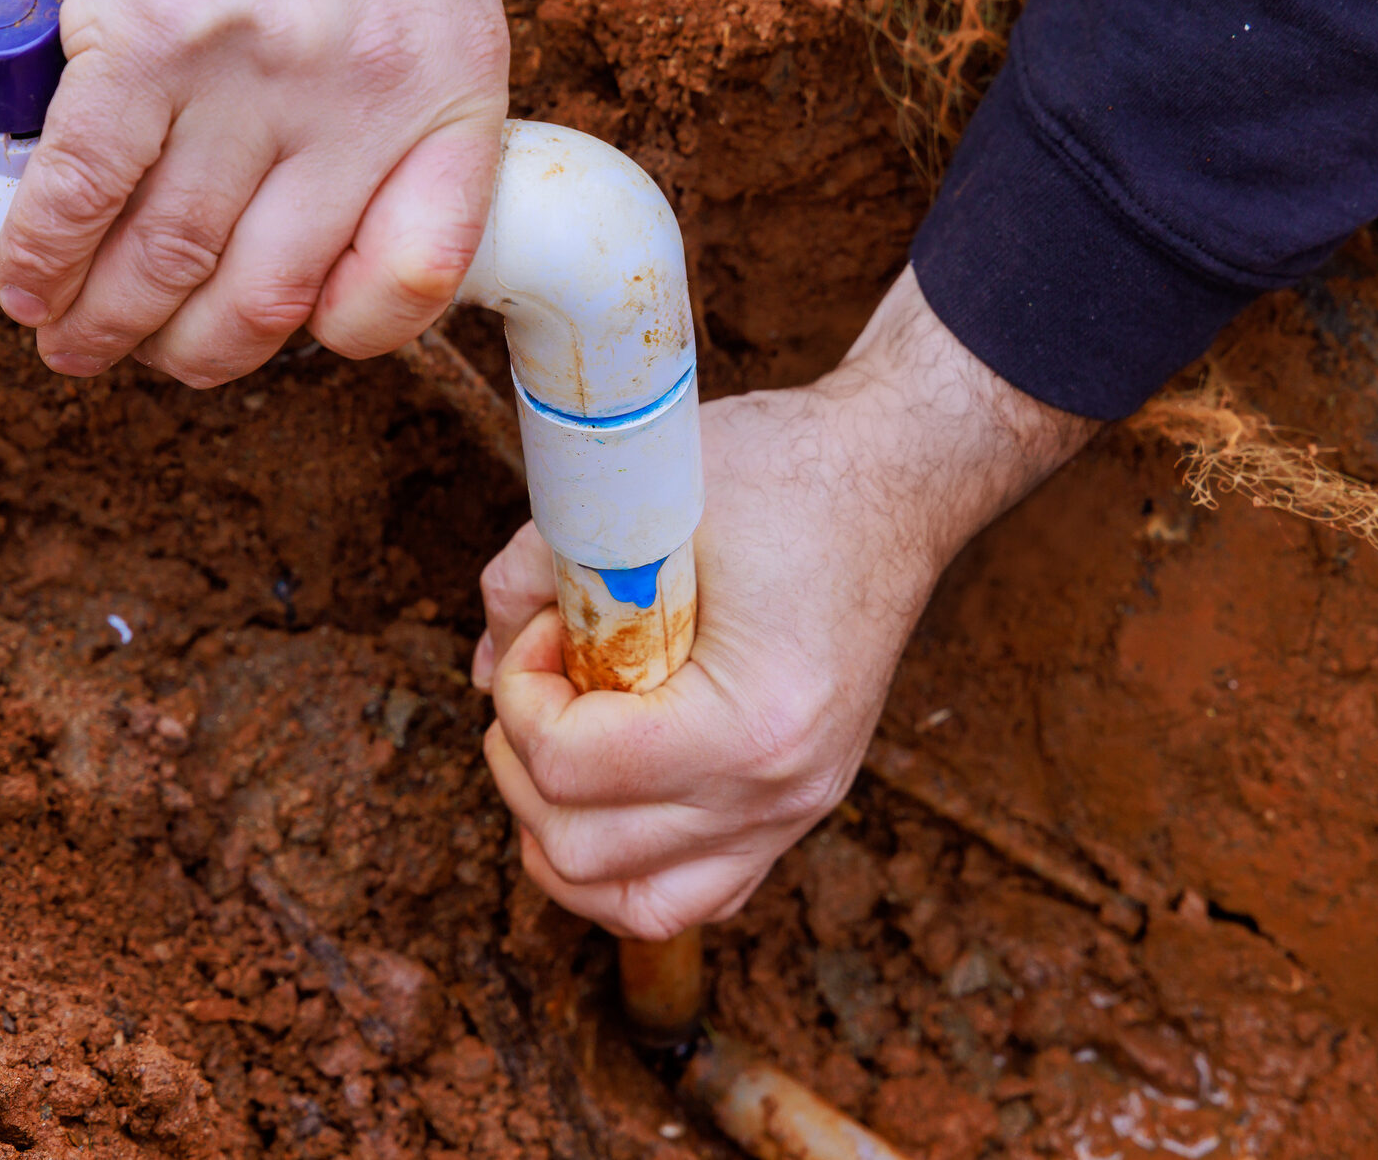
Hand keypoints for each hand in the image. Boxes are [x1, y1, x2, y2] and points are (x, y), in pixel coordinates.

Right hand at [0, 0, 507, 384]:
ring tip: (76, 342)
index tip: (302, 335)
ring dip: (109, 321)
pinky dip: (45, 253)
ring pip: (169, 257)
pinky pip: (85, 189)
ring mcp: (254, 73)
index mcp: (452, 85)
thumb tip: (344, 212)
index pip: (421, 270)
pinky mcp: (144, 39)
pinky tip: (29, 282)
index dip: (351, 330)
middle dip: (202, 352)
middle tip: (159, 358)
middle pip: (273, 290)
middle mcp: (364, 95)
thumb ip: (406, 97)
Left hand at [472, 269, 1096, 938]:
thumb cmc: (783, 473)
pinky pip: (695, 895)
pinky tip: (608, 793)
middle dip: (525, 764)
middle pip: (582, 851)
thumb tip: (482, 665)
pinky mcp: (798, 810)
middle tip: (542, 680)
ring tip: (558, 746)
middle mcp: (779, 791)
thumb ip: (533, 573)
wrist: (895, 480)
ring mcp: (795, 812)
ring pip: (636, 905)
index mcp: (750, 721)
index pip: (570, 767)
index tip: (543, 629)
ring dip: (564, 835)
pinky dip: (629, 865)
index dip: (520, 695)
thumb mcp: (641, 500)